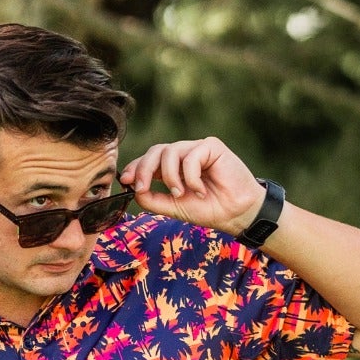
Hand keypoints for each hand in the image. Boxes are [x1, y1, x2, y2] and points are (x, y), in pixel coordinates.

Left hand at [120, 137, 266, 236]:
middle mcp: (183, 155)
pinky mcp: (212, 146)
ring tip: (180, 194)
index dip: (135, 167)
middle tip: (143, 188)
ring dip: (170, 177)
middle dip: (144, 169)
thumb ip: (152, 199)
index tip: (125, 180)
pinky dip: (190, 177)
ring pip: (170, 152)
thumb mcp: (173, 207)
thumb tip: (133, 189)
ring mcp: (197, 149)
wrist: (235, 213)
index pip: (149, 160)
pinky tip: (200, 190)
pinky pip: (190, 157)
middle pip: (156, 151)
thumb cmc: (207, 209)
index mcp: (173, 167)